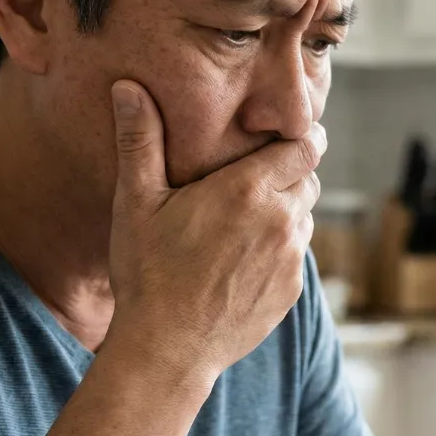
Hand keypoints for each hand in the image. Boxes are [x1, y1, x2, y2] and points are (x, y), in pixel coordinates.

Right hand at [105, 80, 323, 387]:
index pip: (306, 146)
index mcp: (248, 190)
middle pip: (308, 180)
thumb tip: (128, 86)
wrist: (167, 349)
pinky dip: (279, 250)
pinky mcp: (292, 290)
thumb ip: (140, 141)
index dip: (301, 137)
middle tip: (251, 181)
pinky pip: (297, 255)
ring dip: (284, 213)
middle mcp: (281, 221)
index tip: (284, 137)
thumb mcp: (137, 203)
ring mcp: (291, 259)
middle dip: (287, 175)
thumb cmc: (147, 273)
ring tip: (241, 225)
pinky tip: (241, 261)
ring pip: (304, 218)